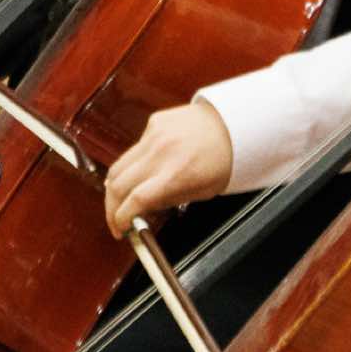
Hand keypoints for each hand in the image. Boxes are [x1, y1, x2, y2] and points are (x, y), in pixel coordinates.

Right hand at [103, 103, 233, 234]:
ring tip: (122, 200)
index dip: (121, 218)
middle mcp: (161, 153)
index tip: (120, 229)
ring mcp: (155, 134)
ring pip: (120, 165)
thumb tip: (139, 210)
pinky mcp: (154, 122)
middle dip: (112, 207)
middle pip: (118, 184)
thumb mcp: (202, 192)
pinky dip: (135, 163)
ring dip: (116, 186)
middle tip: (115, 219)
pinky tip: (145, 169)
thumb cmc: (225, 160)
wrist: (238, 124)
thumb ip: (167, 201)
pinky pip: (135, 148)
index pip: (135, 200)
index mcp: (176, 174)